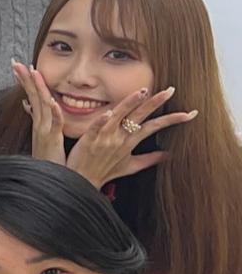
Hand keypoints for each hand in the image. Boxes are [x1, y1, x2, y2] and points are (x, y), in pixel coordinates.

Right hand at [10, 61, 66, 163]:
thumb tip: (28, 105)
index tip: (20, 67)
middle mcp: (39, 125)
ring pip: (41, 105)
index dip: (26, 82)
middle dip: (24, 79)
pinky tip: (53, 101)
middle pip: (32, 97)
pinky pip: (54, 123)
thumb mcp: (44, 139)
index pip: (31, 98)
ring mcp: (44, 131)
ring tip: (33, 72)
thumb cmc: (51, 163)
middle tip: (15, 63)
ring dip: (37, 88)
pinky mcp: (52, 140)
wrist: (49, 184)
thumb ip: (38, 120)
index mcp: (39, 124)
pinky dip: (53, 112)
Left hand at [61, 84, 197, 188]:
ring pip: (120, 116)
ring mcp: (105, 138)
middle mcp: (120, 138)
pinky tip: (110, 112)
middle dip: (156, 103)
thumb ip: (150, 159)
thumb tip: (168, 155)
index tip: (190, 113)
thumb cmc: (105, 172)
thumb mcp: (131, 166)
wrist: (83, 183)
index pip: (154, 126)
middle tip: (171, 91)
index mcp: (130, 142)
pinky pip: (96, 127)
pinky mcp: (89, 139)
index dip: (172, 119)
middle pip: (140, 116)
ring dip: (131, 104)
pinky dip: (103, 120)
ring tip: (143, 92)